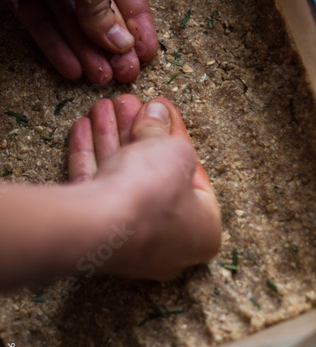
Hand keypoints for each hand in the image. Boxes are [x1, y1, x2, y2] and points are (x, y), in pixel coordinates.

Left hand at [0, 0, 157, 83]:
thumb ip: (102, 4)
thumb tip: (120, 42)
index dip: (138, 24)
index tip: (145, 54)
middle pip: (98, 10)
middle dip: (112, 45)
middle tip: (123, 73)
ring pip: (68, 20)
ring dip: (85, 52)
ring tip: (99, 78)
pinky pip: (37, 21)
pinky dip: (53, 46)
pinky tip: (71, 70)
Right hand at [69, 95, 221, 279]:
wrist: (99, 227)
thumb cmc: (152, 193)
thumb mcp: (172, 152)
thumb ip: (165, 131)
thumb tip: (157, 112)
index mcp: (201, 230)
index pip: (191, 173)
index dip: (174, 133)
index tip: (162, 108)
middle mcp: (167, 242)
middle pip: (153, 175)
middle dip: (137, 133)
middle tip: (126, 104)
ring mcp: (129, 242)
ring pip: (121, 180)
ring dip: (111, 138)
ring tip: (102, 106)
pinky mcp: (96, 236)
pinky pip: (97, 190)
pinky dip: (90, 157)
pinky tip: (83, 127)